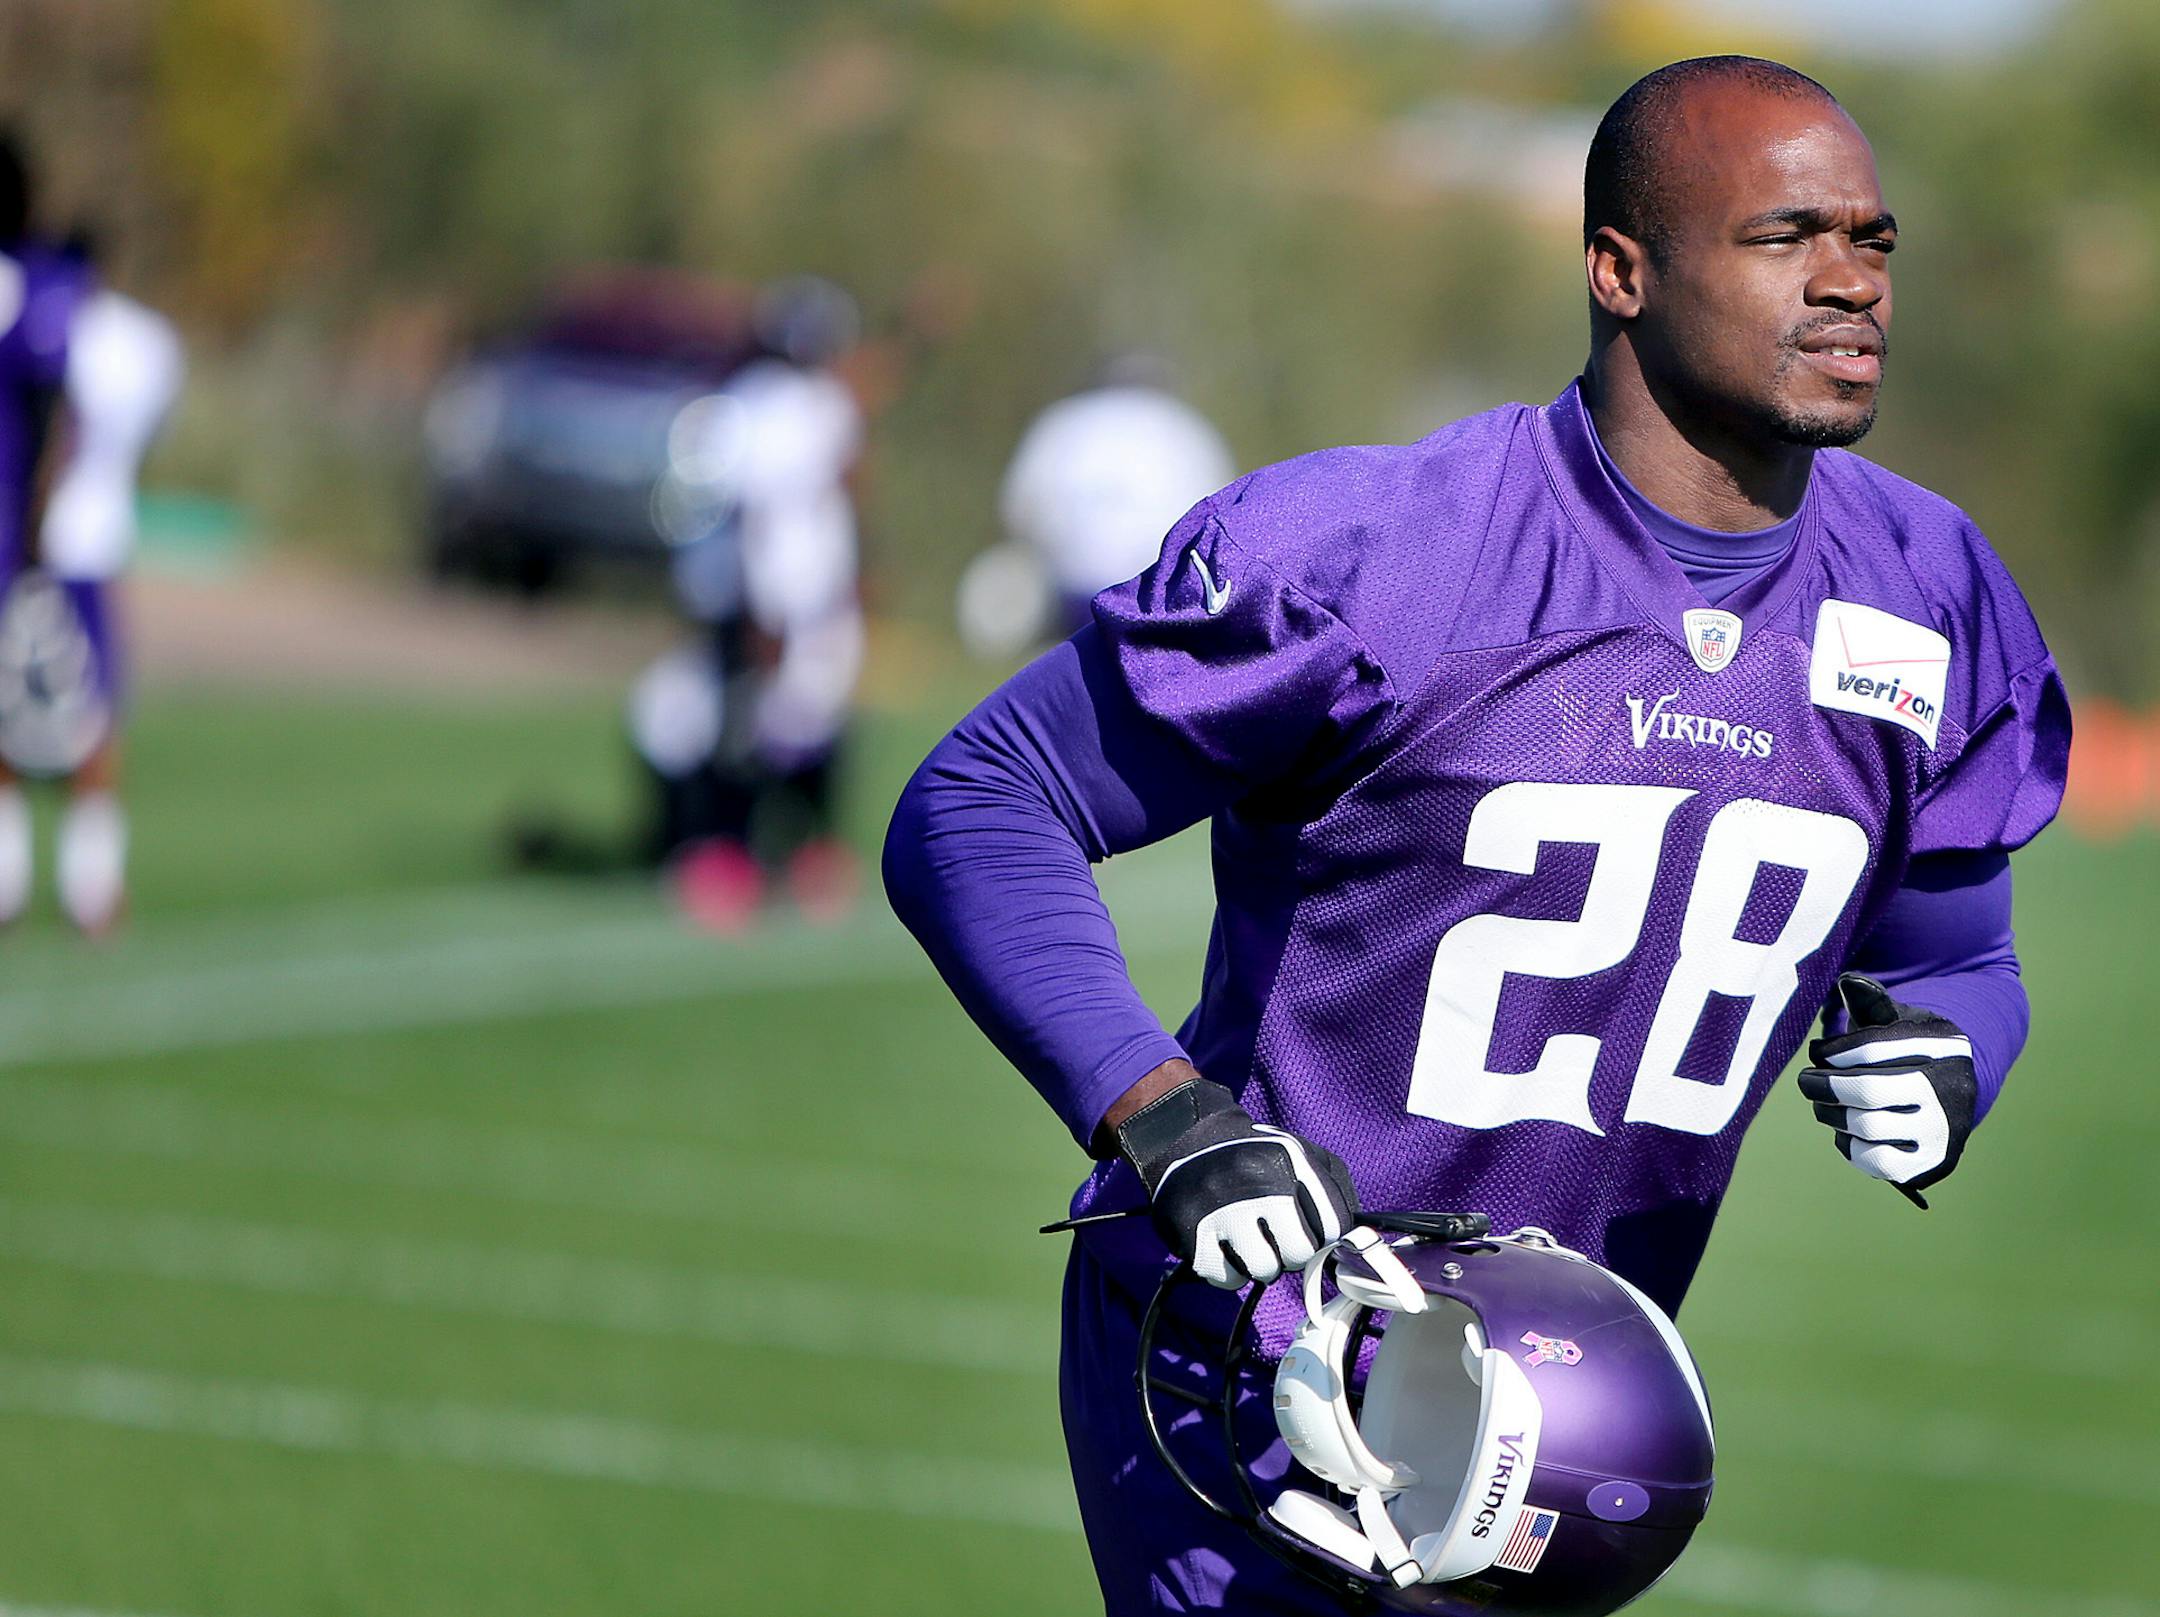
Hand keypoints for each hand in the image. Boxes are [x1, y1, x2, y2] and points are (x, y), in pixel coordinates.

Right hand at [1114, 1076, 1357, 1287]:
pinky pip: (1228, 1279)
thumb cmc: (1252, 1155)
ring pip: (1264, 1271)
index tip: (1309, 1228)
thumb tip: (1352, 1237)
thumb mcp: (1300, 1151)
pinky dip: (1229, 1269)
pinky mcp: (1192, 1233)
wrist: (1183, 1138)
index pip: (1333, 1226)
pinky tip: (1223, 1244)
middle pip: (1300, 1254)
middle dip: (1291, 1250)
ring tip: (1247, 1237)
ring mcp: (1222, 1209)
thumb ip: (1334, 1188)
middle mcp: (1258, 1183)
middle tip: (1273, 1233)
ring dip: (1259, 1261)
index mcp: (1290, 1160)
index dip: (1323, 1234)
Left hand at [1798, 974, 1977, 1208]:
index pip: (1874, 1047)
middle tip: (1806, 1081)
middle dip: (1824, 1086)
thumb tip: (1848, 981)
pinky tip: (1847, 1131)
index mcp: (1944, 1048)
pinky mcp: (1929, 1166)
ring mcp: (1943, 1133)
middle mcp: (1952, 1091)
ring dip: (1831, 1115)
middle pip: (1867, 1090)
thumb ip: (1872, 1003)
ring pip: (1866, 1126)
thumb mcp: (1897, 1022)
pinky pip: (1875, 1161)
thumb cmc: (1908, 1052)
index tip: (1818, 1052)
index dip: (1833, 1051)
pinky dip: (1850, 1146)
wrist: (1945, 1099)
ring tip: (1823, 1104)